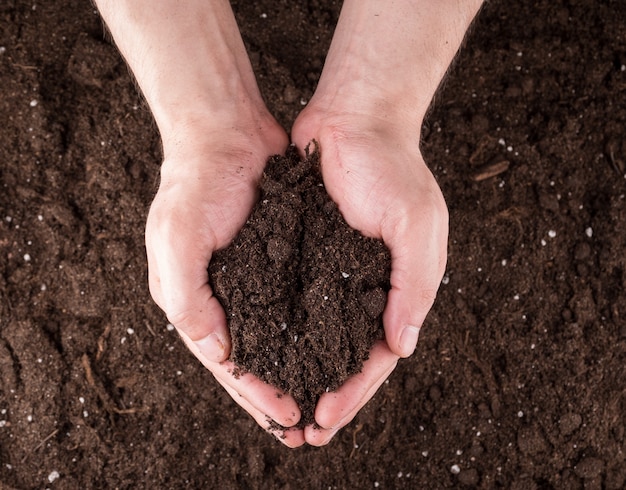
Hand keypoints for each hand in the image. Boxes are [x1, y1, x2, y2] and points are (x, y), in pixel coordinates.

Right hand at [145, 123, 305, 446]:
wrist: (225, 132)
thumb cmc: (195, 184)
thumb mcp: (177, 240)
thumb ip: (188, 300)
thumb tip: (220, 355)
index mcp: (194, 301)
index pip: (227, 363)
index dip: (256, 395)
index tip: (288, 420)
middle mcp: (223, 297)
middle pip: (254, 360)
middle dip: (277, 395)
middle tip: (309, 428)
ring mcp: (253, 279)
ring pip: (277, 337)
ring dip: (297, 369)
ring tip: (324, 399)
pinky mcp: (278, 258)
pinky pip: (295, 303)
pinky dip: (310, 329)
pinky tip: (332, 346)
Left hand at [292, 109, 448, 444]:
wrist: (353, 119)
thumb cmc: (391, 169)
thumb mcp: (417, 226)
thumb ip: (415, 286)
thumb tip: (402, 347)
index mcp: (395, 287)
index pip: (377, 355)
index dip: (354, 391)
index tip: (326, 421)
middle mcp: (363, 287)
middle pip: (344, 355)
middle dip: (325, 395)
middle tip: (300, 435)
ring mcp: (332, 273)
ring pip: (316, 336)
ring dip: (300, 373)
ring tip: (279, 408)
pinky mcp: (303, 253)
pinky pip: (292, 301)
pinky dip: (282, 332)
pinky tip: (263, 356)